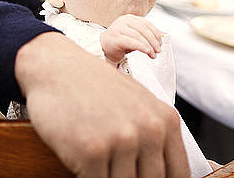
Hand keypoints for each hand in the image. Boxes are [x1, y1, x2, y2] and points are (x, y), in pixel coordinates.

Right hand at [15, 32, 188, 177]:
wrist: (55, 68)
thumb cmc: (94, 88)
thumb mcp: (138, 104)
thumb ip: (156, 136)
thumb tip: (167, 173)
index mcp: (166, 120)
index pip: (178, 174)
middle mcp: (150, 129)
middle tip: (115, 168)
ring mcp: (122, 140)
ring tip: (99, 162)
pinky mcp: (92, 150)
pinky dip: (86, 177)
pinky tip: (81, 163)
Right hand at [101, 14, 161, 63]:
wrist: (104, 47)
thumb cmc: (121, 42)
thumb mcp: (136, 36)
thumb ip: (147, 34)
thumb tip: (164, 35)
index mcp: (130, 18)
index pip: (146, 23)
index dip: (156, 33)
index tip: (161, 42)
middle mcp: (123, 21)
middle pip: (143, 29)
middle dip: (153, 40)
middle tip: (158, 50)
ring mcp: (118, 28)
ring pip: (138, 36)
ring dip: (148, 46)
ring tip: (153, 54)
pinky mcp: (115, 38)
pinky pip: (131, 42)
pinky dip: (141, 46)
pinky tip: (147, 51)